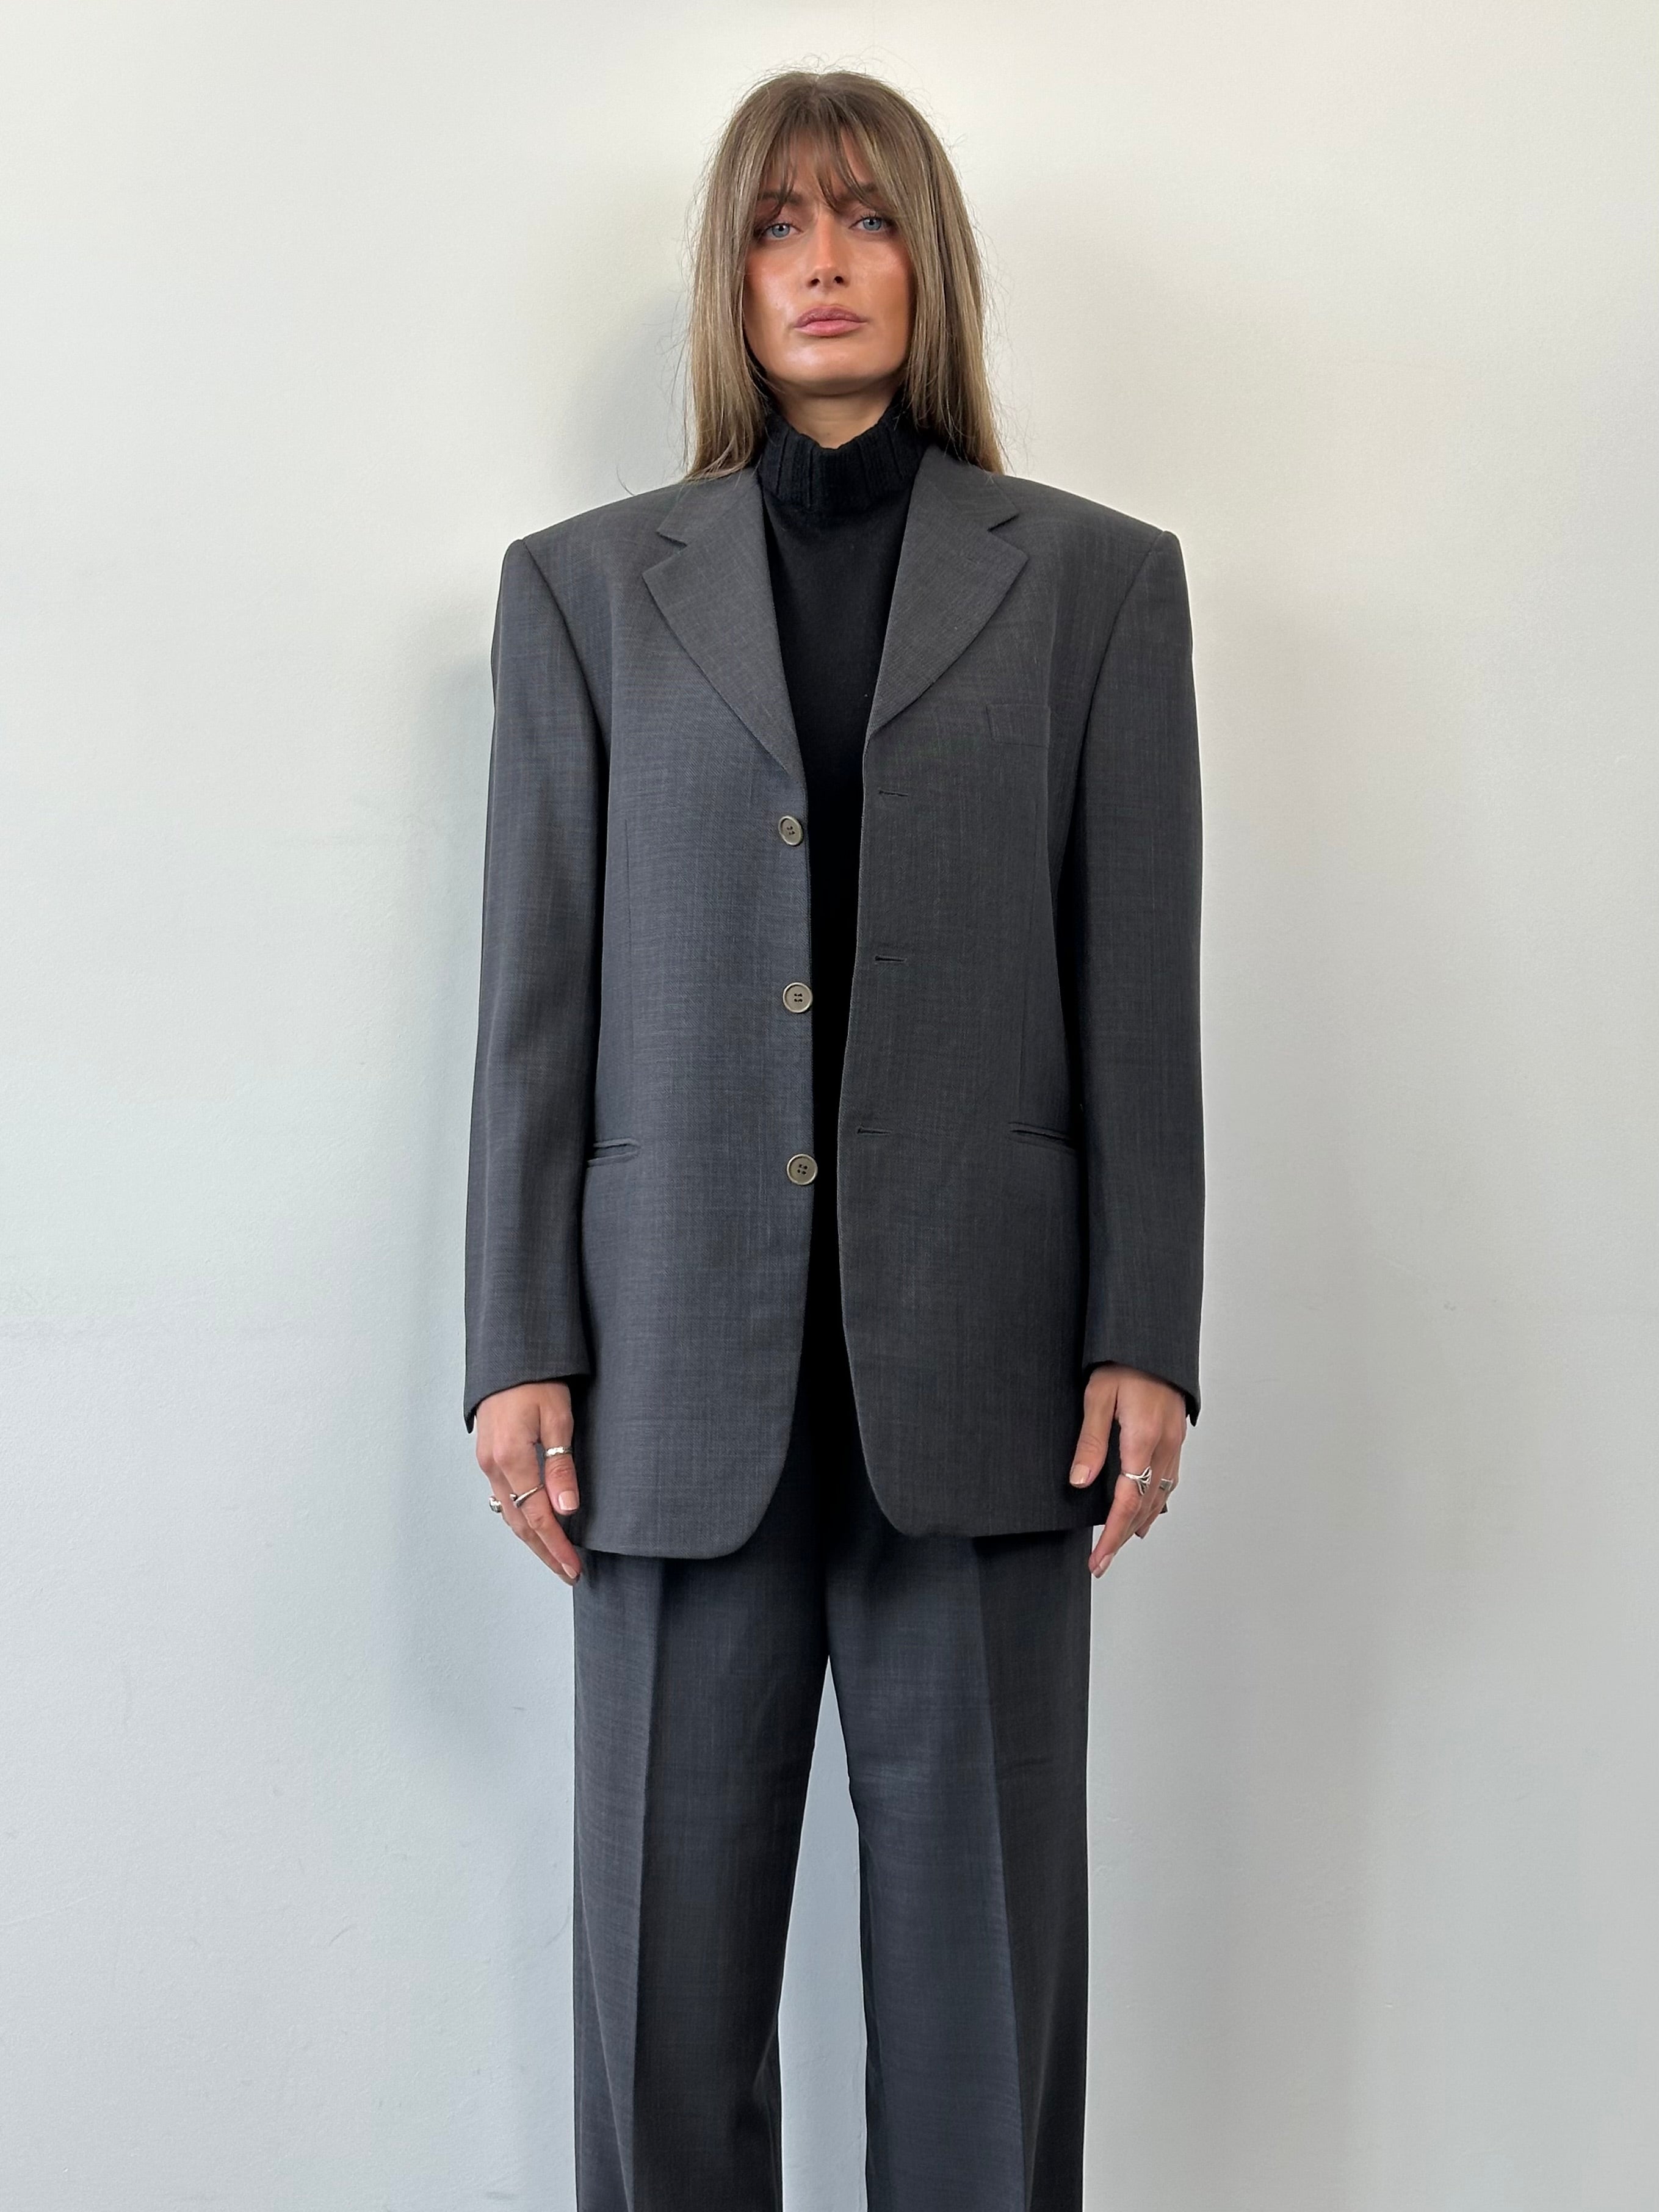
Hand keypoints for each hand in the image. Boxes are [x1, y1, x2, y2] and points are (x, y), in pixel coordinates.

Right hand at [474, 1382, 582, 1582]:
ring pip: (509, 1514)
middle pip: (520, 1524)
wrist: (509, 1357)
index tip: (575, 1568)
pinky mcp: (489, 1457)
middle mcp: (494, 1466)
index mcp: (511, 1458)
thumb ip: (561, 1465)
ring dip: (533, 1540)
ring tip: (556, 1558)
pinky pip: (504, 1498)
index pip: (538, 1516)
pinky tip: (536, 1527)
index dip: (557, 1546)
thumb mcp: (557, 1418)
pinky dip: (521, 1518)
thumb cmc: (537, 1380)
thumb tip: (566, 1509)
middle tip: (570, 1573)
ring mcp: (488, 1463)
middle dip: (546, 1552)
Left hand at [1068, 1364, 1185, 1576]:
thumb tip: (1080, 1482)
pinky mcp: (1176, 1438)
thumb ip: (1090, 1441)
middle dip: (1121, 1537)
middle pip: (1144, 1507)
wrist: (1154, 1341)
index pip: (1126, 1502)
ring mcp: (1174, 1444)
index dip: (1111, 1535)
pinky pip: (1168, 1481)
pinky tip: (1146, 1512)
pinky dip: (1156, 1503)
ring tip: (1119, 1543)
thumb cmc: (1123, 1363)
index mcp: (1142, 1441)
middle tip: (1101, 1561)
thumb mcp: (1097, 1396)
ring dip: (1139, 1523)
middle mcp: (1163, 1448)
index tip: (1098, 1559)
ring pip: (1159, 1497)